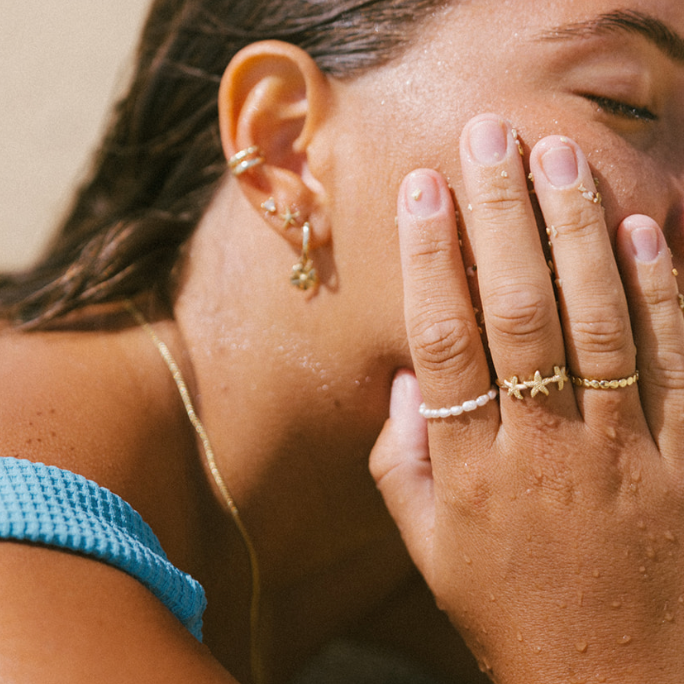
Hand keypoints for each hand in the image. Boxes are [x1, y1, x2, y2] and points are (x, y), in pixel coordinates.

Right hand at [371, 114, 683, 682]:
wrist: (611, 681)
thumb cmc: (507, 608)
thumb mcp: (428, 547)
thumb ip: (400, 464)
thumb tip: (404, 382)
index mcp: (467, 472)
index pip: (442, 342)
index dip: (429, 259)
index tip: (423, 191)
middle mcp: (539, 451)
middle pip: (515, 314)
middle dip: (499, 217)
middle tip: (489, 137)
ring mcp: (619, 455)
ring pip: (596, 324)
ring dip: (575, 235)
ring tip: (558, 158)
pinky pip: (676, 368)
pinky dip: (662, 295)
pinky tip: (643, 230)